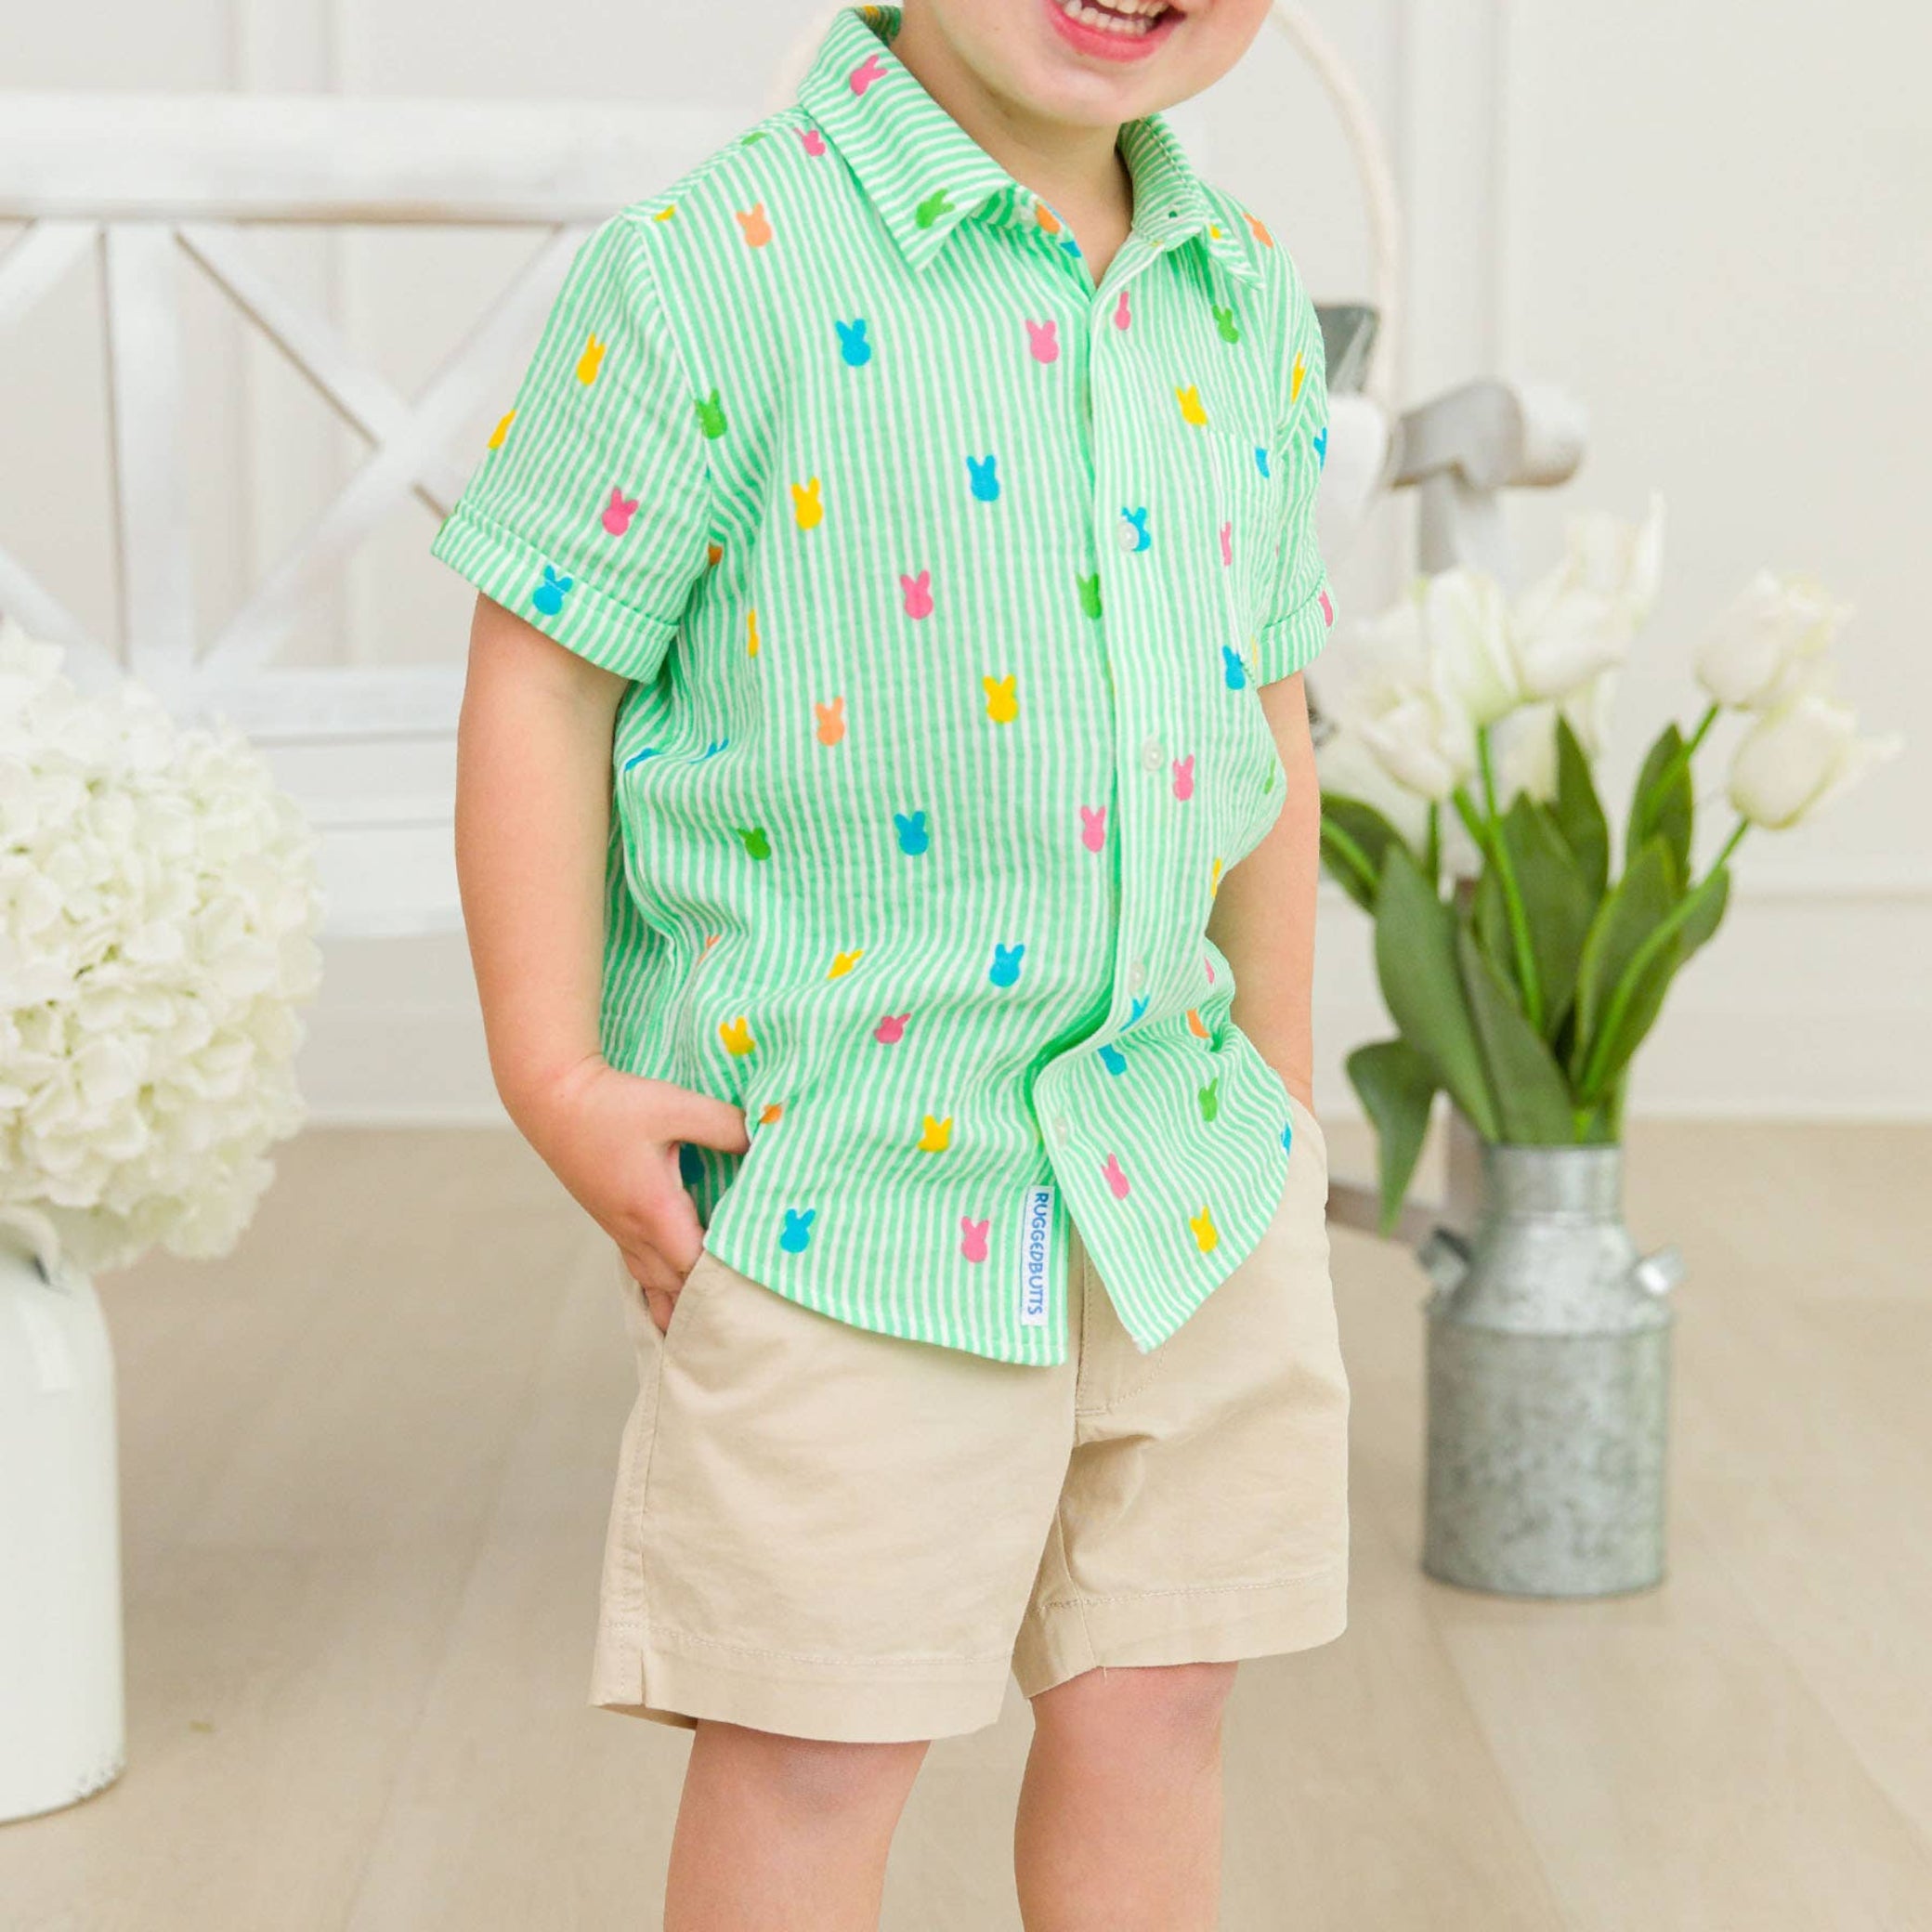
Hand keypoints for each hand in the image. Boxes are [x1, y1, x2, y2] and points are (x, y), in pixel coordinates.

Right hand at [513, 1056, 749, 1334]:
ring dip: (682, 1305)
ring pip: (654, 1286)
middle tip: (749, 1322)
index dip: (726, 1283)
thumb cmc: (614, 1104)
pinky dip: (661, 1290)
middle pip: (677, 1288)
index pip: (696, 1268)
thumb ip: (726, 1126)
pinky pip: (639, 1270)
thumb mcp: (676, 1106)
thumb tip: (768, 1139)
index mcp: (655, 1211)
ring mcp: (620, 1230)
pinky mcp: (613, 1220)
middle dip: (709, 1306)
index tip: (760, 1290)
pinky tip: (674, 1299)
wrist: (553, 1099)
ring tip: (713, 1333)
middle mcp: (635, 1231)